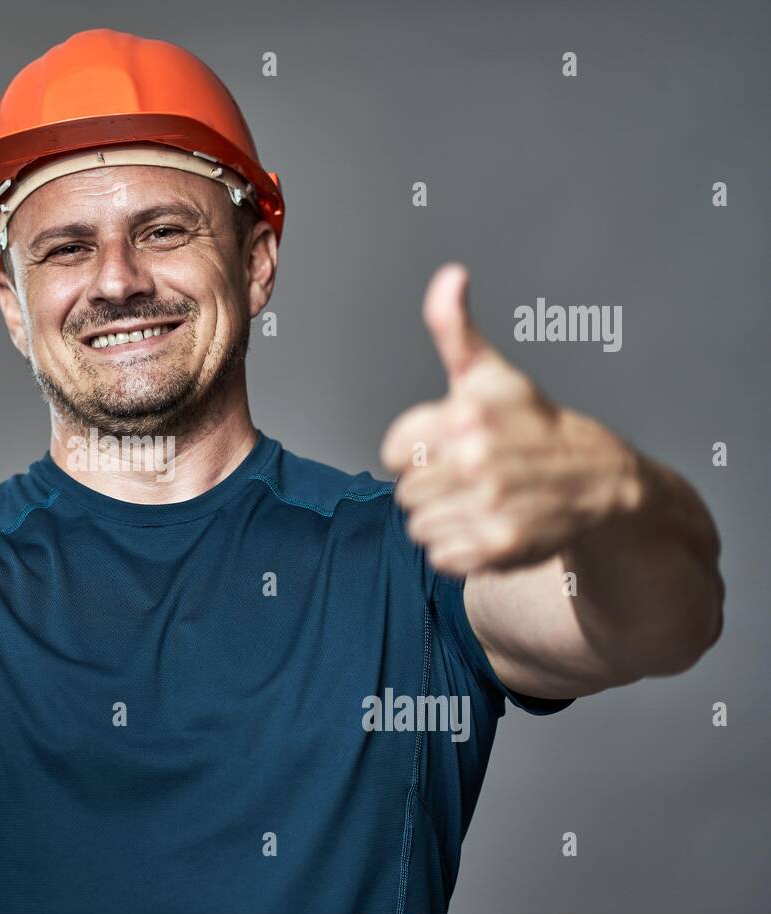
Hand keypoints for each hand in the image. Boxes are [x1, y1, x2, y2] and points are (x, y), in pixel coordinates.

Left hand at [379, 263, 638, 576]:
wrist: (598, 479)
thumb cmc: (532, 424)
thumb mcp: (491, 373)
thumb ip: (455, 329)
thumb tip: (449, 277)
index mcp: (465, 414)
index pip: (394, 451)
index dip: (417, 451)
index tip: (449, 446)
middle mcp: (477, 459)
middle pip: (404, 492)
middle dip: (432, 486)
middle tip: (471, 476)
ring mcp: (489, 505)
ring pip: (418, 527)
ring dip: (443, 519)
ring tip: (479, 501)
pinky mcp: (499, 547)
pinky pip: (441, 558)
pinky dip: (459, 550)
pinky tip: (488, 527)